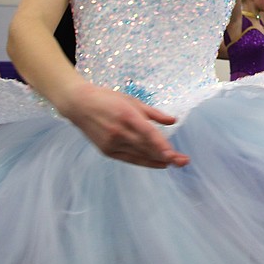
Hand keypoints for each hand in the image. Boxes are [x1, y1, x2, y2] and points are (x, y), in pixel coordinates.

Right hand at [60, 84, 189, 168]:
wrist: (79, 105)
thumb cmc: (108, 99)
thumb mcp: (132, 100)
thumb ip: (153, 113)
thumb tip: (173, 121)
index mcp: (126, 115)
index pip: (147, 133)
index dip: (160, 145)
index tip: (173, 154)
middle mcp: (119, 131)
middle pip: (146, 147)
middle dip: (166, 155)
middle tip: (184, 161)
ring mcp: (112, 143)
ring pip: (139, 155)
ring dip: (158, 160)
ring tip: (175, 163)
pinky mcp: (107, 151)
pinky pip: (129, 159)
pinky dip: (144, 162)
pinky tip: (158, 164)